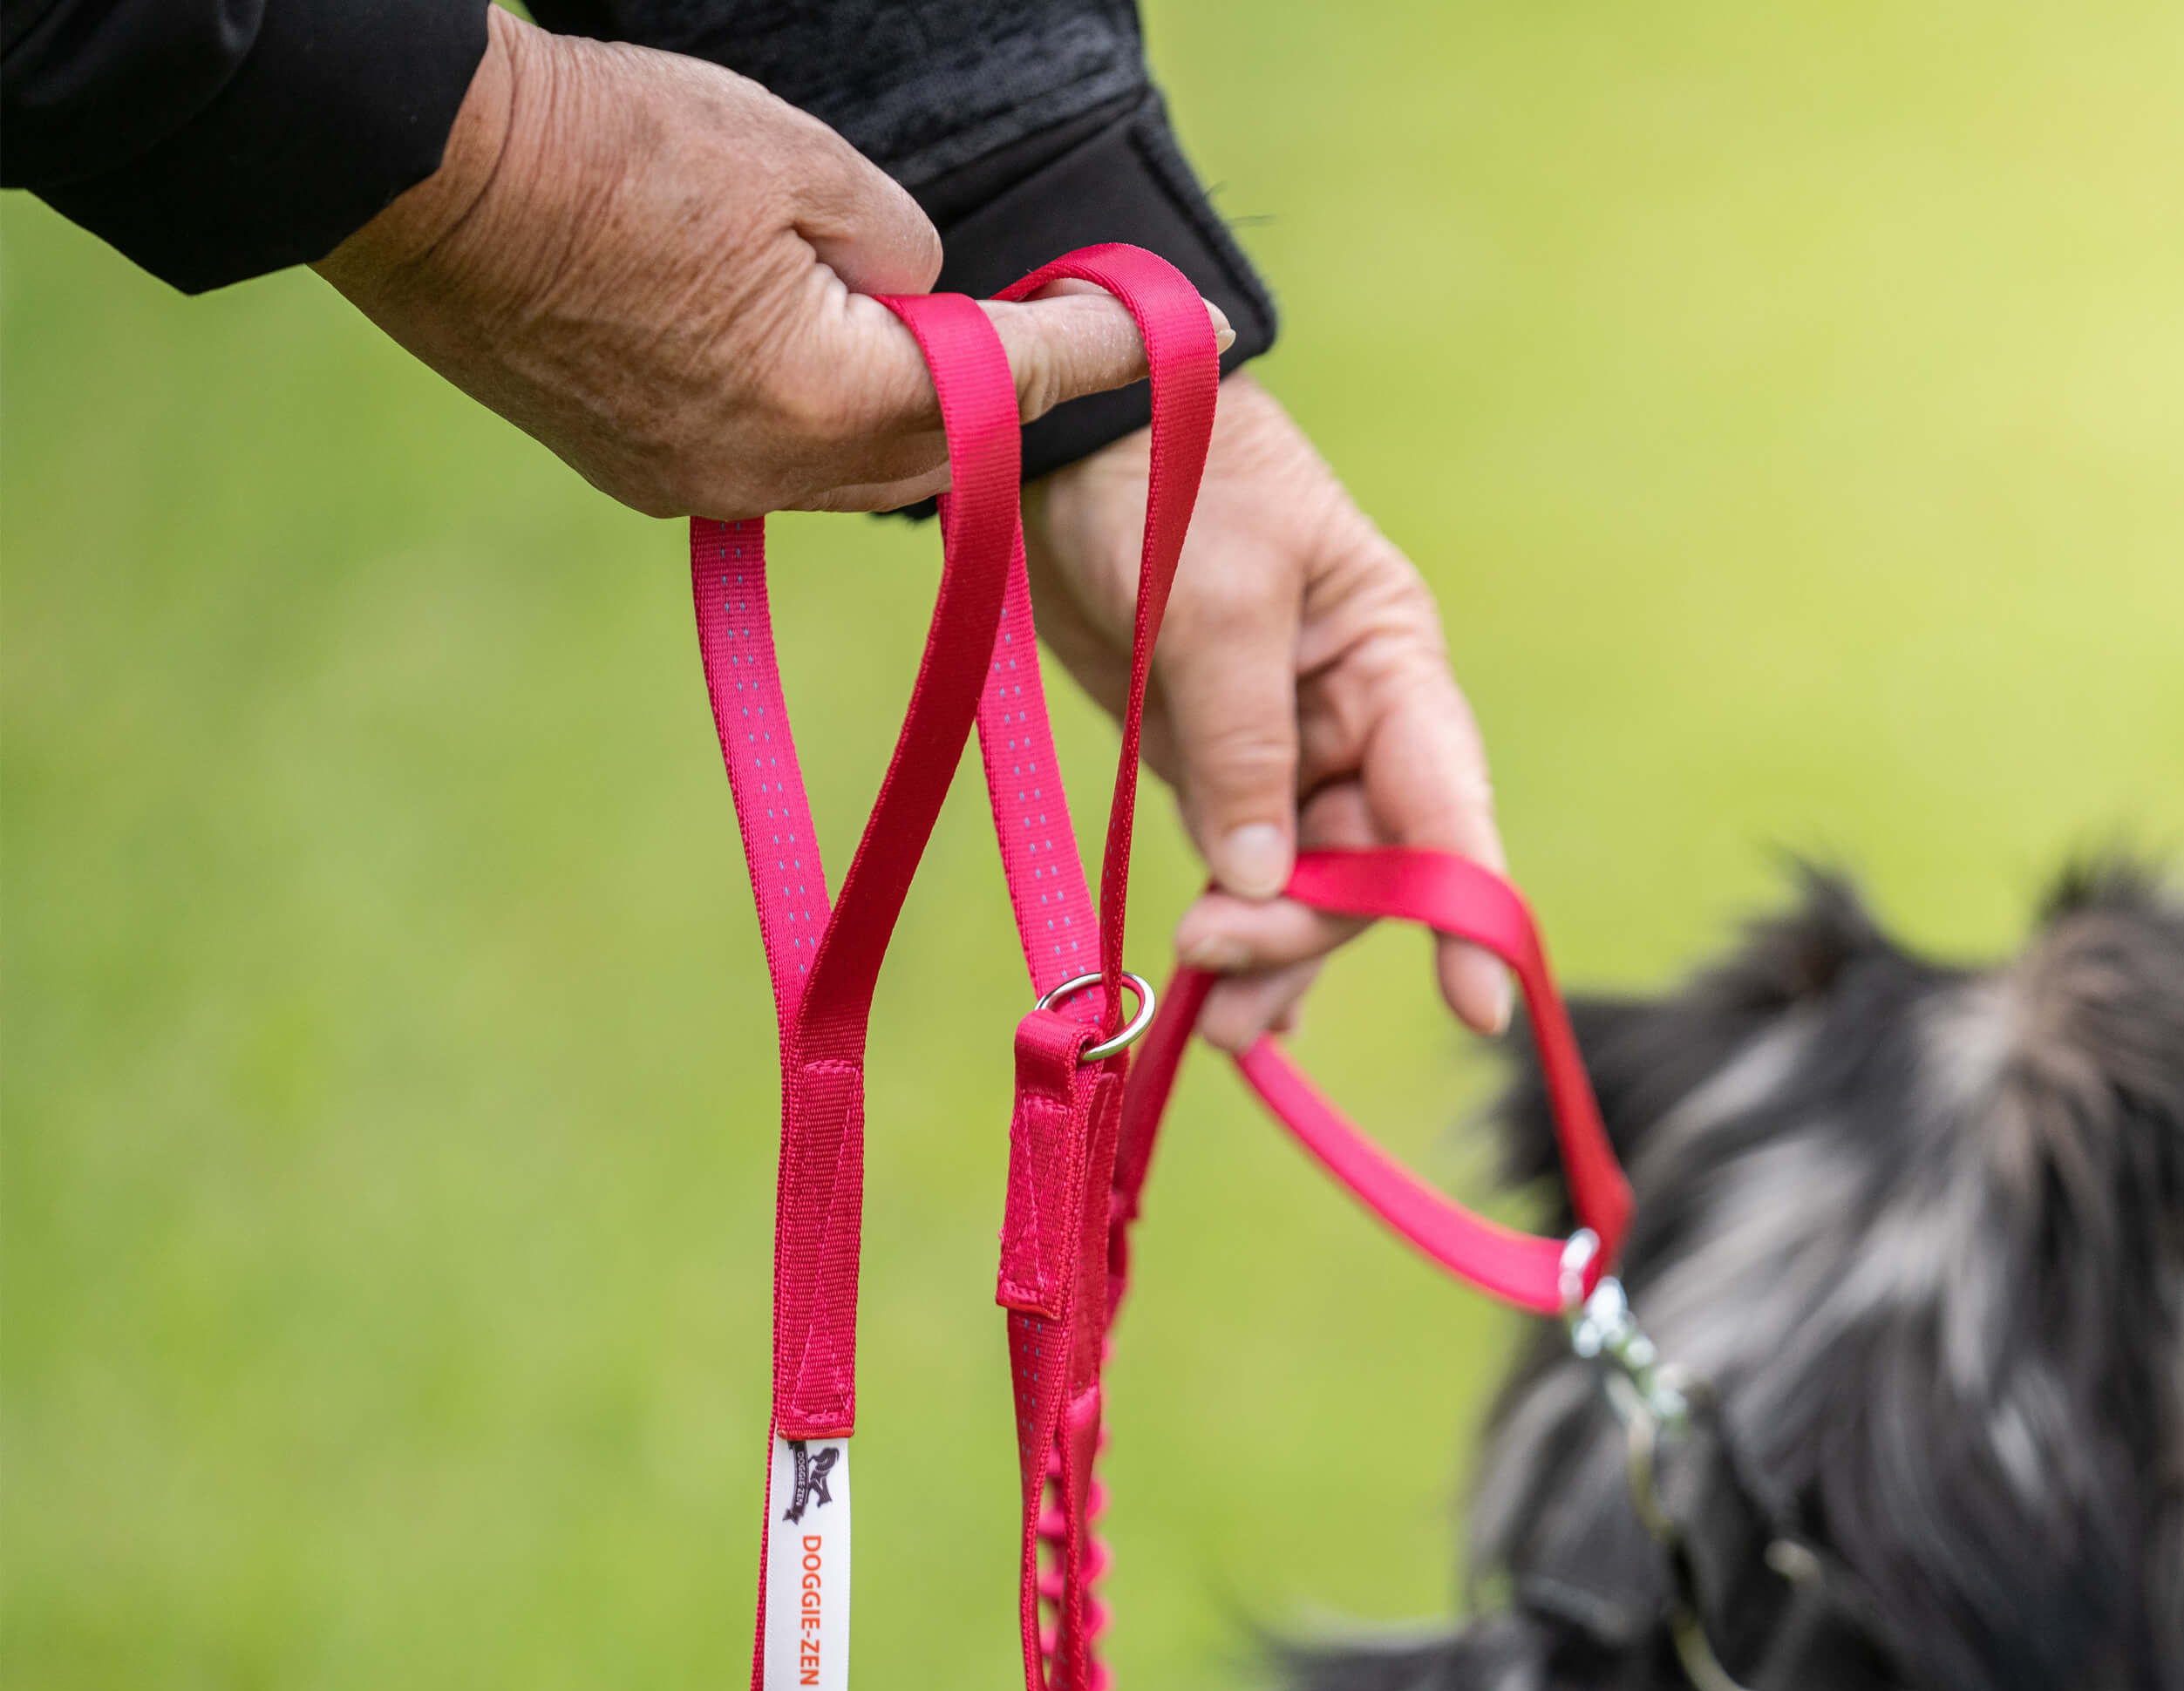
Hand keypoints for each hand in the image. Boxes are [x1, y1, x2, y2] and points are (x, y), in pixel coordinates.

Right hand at [314, 8, 1220, 516]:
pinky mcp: (634, 468)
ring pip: (846, 463)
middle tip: (1051, 329)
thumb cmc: (615, 143)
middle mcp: (767, 471)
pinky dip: (807, 415)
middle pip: (929, 450)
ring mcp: (692, 482)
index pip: (1007, 382)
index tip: (1189, 336)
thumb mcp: (801, 162)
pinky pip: (764, 457)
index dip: (1101, 350)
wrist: (422, 170)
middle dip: (991, 394)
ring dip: (895, 410)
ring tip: (924, 341)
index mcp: (828, 402)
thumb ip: (900, 248)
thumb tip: (922, 299)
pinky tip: (810, 364)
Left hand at [1025, 375, 1512, 1051]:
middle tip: (1213, 961)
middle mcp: (1354, 720)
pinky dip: (1237, 930)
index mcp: (1390, 664)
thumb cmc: (1168, 474)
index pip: (1446, 805)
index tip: (1478, 1004)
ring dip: (1267, 954)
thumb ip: (1241, 742)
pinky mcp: (1209, 766)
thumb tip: (1264, 877)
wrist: (1065, 428)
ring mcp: (1280, 750)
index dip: (1463, 906)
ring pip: (1303, 884)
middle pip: (1366, 867)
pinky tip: (1223, 1002)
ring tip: (1214, 1027)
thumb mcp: (1214, 599)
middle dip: (1304, 929)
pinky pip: (1242, 870)